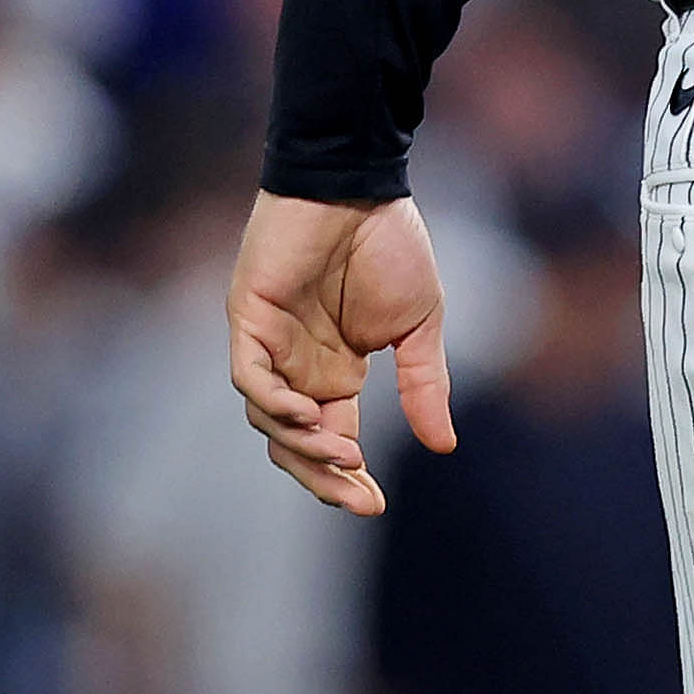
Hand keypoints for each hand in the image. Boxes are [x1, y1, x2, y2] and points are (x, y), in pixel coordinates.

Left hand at [227, 191, 456, 516]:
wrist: (360, 186)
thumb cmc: (389, 246)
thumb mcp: (420, 324)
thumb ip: (425, 383)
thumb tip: (444, 446)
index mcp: (338, 373)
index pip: (335, 439)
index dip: (349, 477)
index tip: (376, 506)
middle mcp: (299, 369)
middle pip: (297, 444)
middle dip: (325, 477)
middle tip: (359, 500)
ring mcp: (270, 347)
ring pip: (271, 420)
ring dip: (304, 445)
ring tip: (346, 454)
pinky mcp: (249, 321)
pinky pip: (250, 379)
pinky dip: (274, 404)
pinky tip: (309, 416)